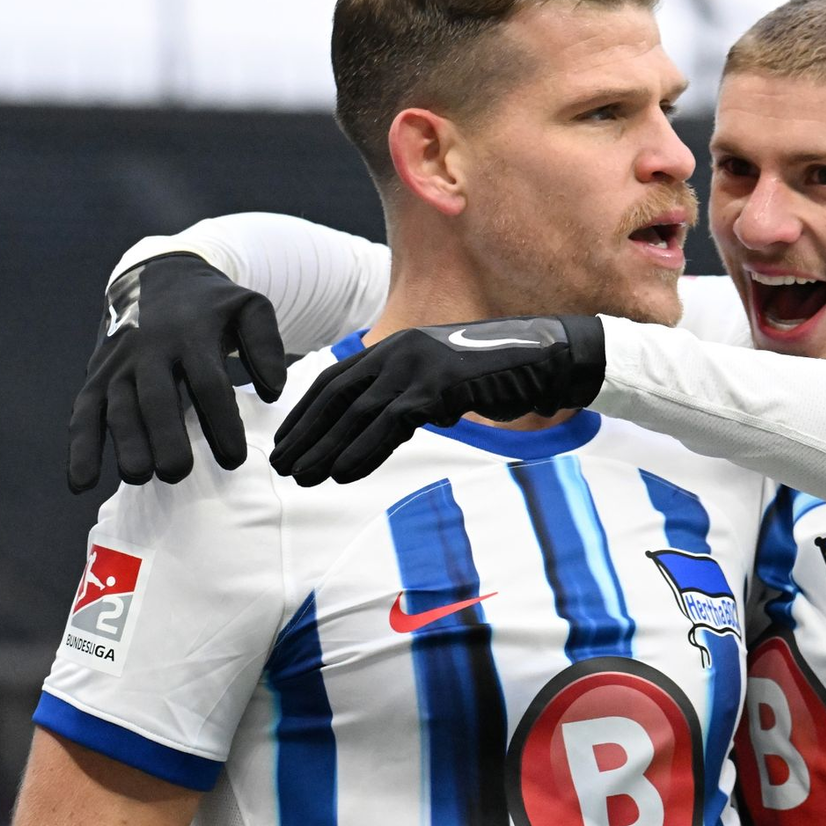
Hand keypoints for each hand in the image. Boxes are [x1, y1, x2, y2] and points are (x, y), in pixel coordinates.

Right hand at [67, 254, 287, 490]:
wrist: (158, 275)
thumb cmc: (213, 305)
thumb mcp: (249, 307)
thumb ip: (266, 344)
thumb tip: (273, 391)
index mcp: (192, 335)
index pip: (208, 383)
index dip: (220, 422)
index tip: (235, 458)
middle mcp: (150, 349)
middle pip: (156, 398)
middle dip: (164, 438)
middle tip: (178, 472)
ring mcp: (119, 364)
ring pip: (118, 407)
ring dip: (124, 444)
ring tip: (139, 476)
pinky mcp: (96, 377)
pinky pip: (83, 414)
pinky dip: (80, 449)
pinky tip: (81, 484)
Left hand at [270, 316, 605, 484]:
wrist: (544, 359)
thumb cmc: (495, 376)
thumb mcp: (443, 384)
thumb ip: (411, 400)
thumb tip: (387, 427)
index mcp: (396, 348)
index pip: (336, 381)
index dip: (308, 414)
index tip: (287, 443)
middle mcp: (399, 351)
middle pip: (337, 396)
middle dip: (307, 433)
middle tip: (282, 466)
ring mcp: (418, 366)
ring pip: (358, 411)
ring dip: (326, 447)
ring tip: (302, 477)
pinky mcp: (439, 385)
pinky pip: (391, 422)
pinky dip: (364, 449)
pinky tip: (343, 473)